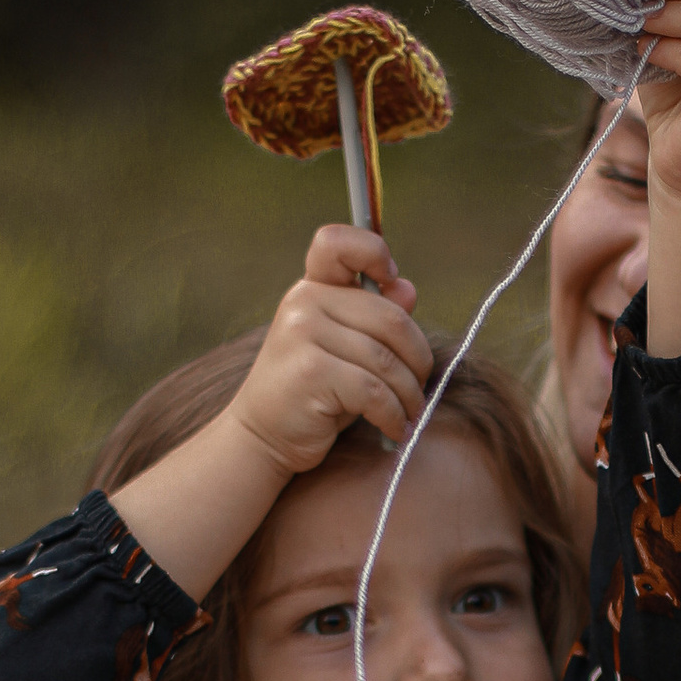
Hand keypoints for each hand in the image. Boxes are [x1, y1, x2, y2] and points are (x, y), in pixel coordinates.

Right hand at [230, 231, 433, 473]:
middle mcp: (305, 303)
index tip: (392, 281)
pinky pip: (374, 391)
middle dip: (417, 361)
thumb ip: (375, 318)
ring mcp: (304, 334)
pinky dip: (393, 415)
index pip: (336, 243)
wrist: (262, 436)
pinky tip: (395, 429)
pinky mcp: (311, 372)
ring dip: (408, 395)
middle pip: (391, 319)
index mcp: (312, 289)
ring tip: (409, 415)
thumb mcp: (346, 350)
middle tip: (418, 389)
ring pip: (387, 361)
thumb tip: (408, 288)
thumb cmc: (313, 392)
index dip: (373, 251)